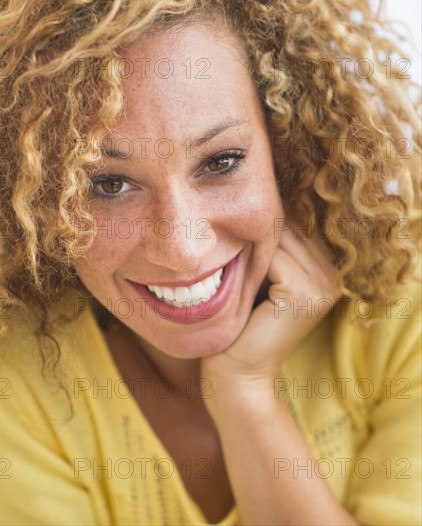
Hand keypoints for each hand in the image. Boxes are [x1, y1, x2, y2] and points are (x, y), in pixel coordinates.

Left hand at [201, 228, 340, 390]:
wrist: (238, 371)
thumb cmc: (243, 321)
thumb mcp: (265, 277)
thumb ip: (275, 245)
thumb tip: (263, 201)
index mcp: (329, 268)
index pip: (300, 220)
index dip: (266, 224)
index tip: (243, 239)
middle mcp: (335, 275)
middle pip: (291, 225)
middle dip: (258, 233)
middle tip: (236, 258)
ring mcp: (324, 285)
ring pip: (280, 237)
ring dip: (252, 248)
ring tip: (238, 272)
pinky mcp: (305, 294)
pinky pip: (272, 256)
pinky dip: (250, 265)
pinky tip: (241, 286)